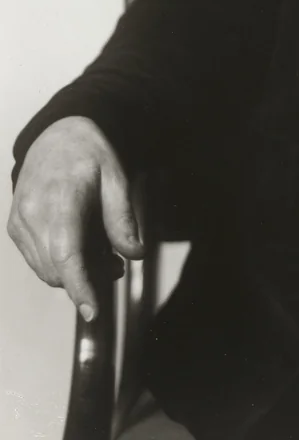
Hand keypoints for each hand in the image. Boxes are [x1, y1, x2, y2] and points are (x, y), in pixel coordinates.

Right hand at [7, 117, 143, 320]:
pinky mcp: (15, 227)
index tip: (93, 311)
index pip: (66, 253)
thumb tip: (135, 254)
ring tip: (102, 250)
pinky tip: (80, 244)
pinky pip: (37, 260)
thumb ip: (123, 218)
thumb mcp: (117, 178)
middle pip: (58, 269)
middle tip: (117, 264)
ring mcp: (20, 222)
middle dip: (89, 278)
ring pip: (46, 270)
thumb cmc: (89, 154)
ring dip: (75, 273)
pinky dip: (59, 263)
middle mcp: (33, 213)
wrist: (57, 136)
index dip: (79, 286)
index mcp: (62, 198)